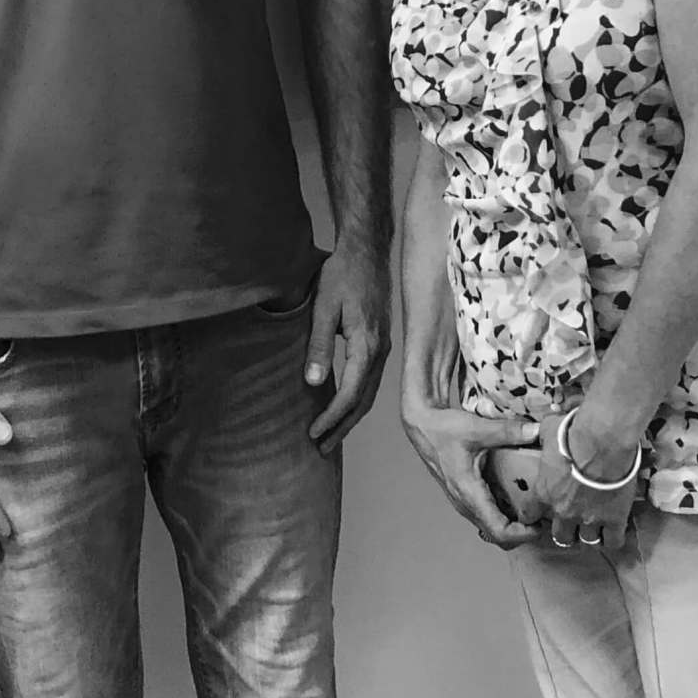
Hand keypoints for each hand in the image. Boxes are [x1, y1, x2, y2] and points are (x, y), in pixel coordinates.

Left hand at [304, 246, 390, 453]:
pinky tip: (346, 404)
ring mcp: (384, 346)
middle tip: (321, 448)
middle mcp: (380, 351)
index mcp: (367, 345)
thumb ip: (320, 345)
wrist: (367, 249)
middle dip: (342, 426)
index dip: (332, 417)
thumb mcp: (324, 306)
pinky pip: (371, 379)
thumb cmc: (343, 273)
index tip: (313, 433)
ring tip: (331, 435)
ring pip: (370, 392)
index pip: (351, 393)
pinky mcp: (381, 341)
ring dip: (351, 416)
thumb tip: (314, 382)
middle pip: (364, 401)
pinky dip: (359, 399)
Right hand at [400, 397, 541, 547]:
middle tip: (543, 517)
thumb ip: (507, 431)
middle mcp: (465, 503)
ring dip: (514, 524)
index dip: (523, 535)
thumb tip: (536, 432)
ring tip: (535, 508)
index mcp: (468, 493)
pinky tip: (518, 495)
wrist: (421, 426)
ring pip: (492, 527)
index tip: (541, 523)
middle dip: (523, 533)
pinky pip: (488, 515)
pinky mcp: (465, 496)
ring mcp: (464, 502)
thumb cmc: (442, 429)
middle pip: (498, 536)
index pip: (498, 531)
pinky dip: (505, 513)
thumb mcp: (476, 428)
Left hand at [534, 409, 640, 552]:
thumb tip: (541, 431)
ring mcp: (590, 518)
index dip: (532, 516)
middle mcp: (564, 511)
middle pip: (561, 536)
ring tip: (593, 529)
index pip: (529, 514)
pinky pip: (613, 542)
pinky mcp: (614, 520)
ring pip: (587, 542)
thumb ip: (543, 437)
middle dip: (565, 531)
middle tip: (571, 523)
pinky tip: (613, 532)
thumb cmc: (572, 434)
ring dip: (588, 536)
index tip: (536, 514)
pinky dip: (612, 539)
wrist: (602, 441)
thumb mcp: (548, 431)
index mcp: (544, 492)